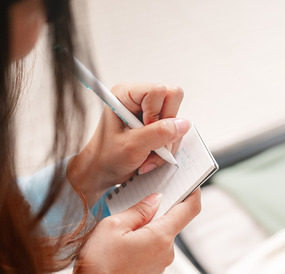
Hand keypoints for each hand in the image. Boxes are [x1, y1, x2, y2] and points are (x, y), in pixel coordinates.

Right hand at [63, 188, 201, 273]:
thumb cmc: (99, 262)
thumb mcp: (113, 226)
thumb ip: (138, 209)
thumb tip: (156, 198)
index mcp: (161, 237)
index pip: (190, 209)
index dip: (193, 192)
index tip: (190, 179)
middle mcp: (167, 251)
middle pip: (174, 219)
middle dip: (161, 205)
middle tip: (142, 192)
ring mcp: (161, 262)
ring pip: (162, 232)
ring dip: (149, 221)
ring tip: (126, 217)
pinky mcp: (153, 268)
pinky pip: (154, 244)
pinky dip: (145, 235)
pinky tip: (125, 235)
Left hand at [68, 83, 190, 205]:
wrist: (101, 171)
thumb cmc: (106, 157)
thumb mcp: (131, 147)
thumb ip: (158, 134)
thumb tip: (183, 124)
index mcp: (126, 94)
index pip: (159, 91)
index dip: (158, 113)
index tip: (146, 131)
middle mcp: (139, 98)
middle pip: (173, 100)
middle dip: (167, 129)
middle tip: (152, 145)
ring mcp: (149, 111)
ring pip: (176, 119)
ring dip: (166, 143)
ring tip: (147, 156)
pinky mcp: (156, 123)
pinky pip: (174, 131)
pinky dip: (166, 148)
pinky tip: (150, 156)